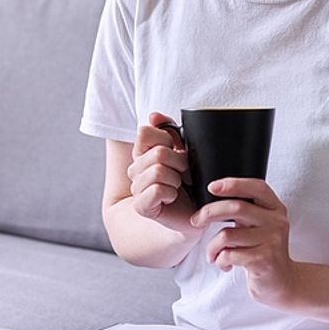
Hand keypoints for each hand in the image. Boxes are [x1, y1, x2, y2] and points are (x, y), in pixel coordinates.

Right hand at [128, 112, 197, 234]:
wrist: (193, 214)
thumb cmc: (190, 182)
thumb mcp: (183, 151)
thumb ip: (170, 131)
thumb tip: (153, 115)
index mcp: (143, 153)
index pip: (144, 132)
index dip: (166, 138)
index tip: (177, 149)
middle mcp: (135, 169)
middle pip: (157, 152)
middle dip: (179, 162)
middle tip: (185, 173)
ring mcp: (136, 188)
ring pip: (158, 171)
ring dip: (176, 179)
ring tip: (179, 186)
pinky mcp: (141, 206)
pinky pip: (158, 189)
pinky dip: (171, 193)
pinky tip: (173, 198)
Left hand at [191, 179, 298, 306]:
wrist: (282, 283)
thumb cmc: (263, 250)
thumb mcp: (260, 225)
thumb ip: (246, 210)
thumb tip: (212, 198)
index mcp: (275, 208)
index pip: (257, 187)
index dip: (233, 184)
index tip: (212, 187)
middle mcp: (276, 222)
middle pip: (237, 208)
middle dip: (209, 212)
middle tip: (196, 221)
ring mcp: (271, 241)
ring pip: (227, 235)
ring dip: (212, 246)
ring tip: (213, 254)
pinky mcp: (263, 260)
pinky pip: (229, 254)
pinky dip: (219, 260)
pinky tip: (224, 264)